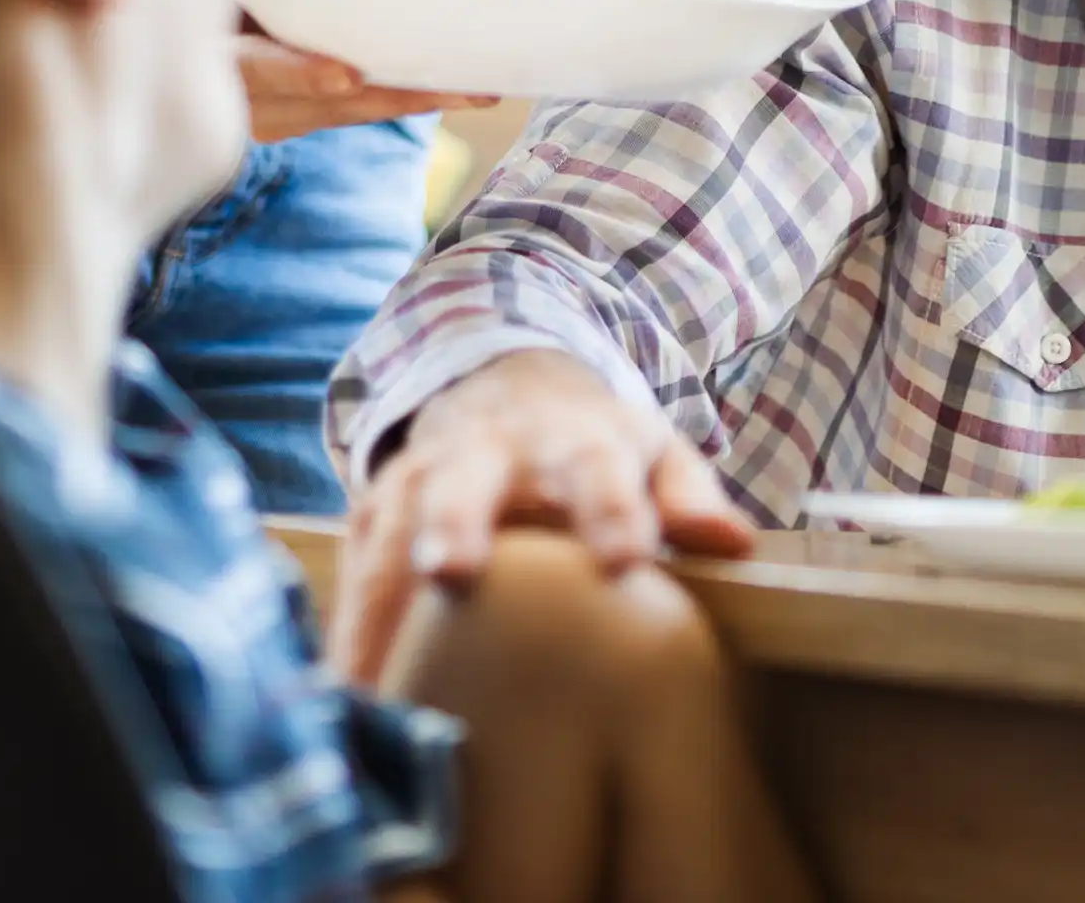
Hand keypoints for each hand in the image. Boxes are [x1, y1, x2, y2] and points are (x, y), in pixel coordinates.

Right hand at [240, 0, 493, 141]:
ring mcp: (277, 117)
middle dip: (395, 97)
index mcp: (216, 58)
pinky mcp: (307, 115)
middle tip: (461, 90)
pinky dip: (404, 97)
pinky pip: (358, 108)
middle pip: (324, 104)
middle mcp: (245, 102)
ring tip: (479, 92)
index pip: (255, 71)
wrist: (207, 22)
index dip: (300, 75)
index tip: (347, 75)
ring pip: (350, 112)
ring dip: (413, 101)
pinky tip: (458, 90)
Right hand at [327, 349, 754, 679]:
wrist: (505, 387)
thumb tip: (732, 544)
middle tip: (452, 572)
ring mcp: (421, 477)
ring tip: (374, 669)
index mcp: (573, 441)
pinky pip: (357, 571)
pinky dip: (351, 631)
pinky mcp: (374, 511)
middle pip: (467, 483)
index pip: (596, 469)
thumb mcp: (655, 452)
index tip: (624, 560)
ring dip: (382, 591)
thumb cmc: (595, 447)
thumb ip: (687, 497)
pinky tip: (351, 697)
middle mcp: (488, 452)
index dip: (609, 511)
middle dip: (458, 522)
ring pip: (394, 526)